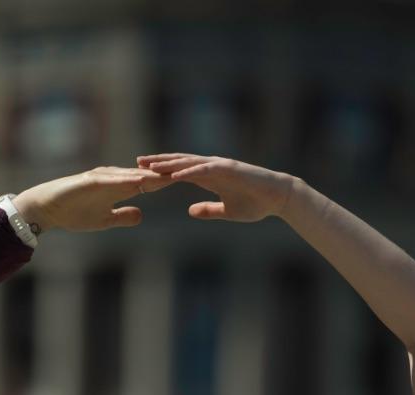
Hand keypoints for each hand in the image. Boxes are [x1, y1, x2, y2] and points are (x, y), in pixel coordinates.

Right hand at [11, 166, 174, 233]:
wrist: (48, 209)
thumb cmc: (74, 212)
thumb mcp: (104, 220)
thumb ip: (122, 216)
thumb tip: (140, 215)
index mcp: (118, 187)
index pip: (148, 183)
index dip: (166, 183)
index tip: (185, 183)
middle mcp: (113, 178)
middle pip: (144, 175)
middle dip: (165, 174)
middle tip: (186, 172)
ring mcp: (102, 178)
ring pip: (131, 174)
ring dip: (150, 175)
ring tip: (170, 175)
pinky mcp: (90, 181)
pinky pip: (112, 180)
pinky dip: (126, 180)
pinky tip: (140, 181)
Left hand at [136, 153, 298, 222]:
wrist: (277, 197)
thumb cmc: (255, 204)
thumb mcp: (226, 211)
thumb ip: (208, 209)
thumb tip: (191, 211)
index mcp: (209, 176)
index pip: (180, 171)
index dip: (162, 171)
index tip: (143, 173)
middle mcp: (211, 167)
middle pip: (180, 162)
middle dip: (159, 162)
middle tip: (137, 162)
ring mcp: (219, 166)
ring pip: (188, 162)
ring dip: (168, 163)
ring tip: (150, 165)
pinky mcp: (228, 169)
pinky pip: (204, 169)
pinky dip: (189, 170)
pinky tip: (174, 173)